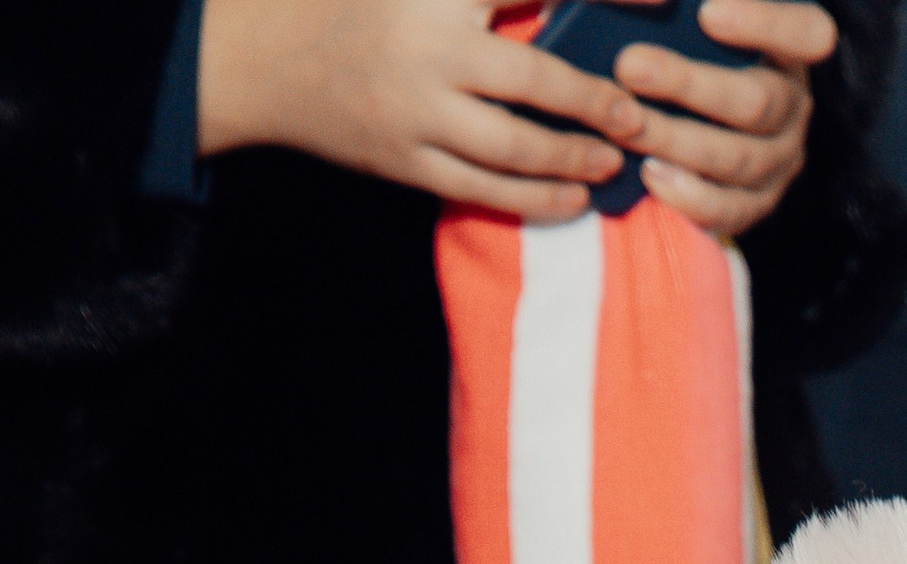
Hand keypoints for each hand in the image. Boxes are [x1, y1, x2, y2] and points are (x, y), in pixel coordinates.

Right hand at [200, 0, 650, 222]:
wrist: (267, 57)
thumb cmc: (359, 2)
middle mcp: (429, 46)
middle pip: (535, 76)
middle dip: (596, 100)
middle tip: (639, 113)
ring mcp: (416, 111)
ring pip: (514, 145)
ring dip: (573, 157)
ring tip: (611, 161)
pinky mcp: (405, 162)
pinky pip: (483, 191)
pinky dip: (535, 200)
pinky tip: (573, 201)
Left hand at [603, 0, 831, 237]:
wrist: (694, 108)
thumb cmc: (694, 41)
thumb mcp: (697, 14)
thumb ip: (679, 3)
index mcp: (793, 49)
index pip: (808, 32)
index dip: (764, 24)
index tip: (707, 13)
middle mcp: (795, 106)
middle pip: (758, 102)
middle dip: (688, 85)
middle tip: (628, 66)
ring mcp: (781, 160)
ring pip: (738, 158)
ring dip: (675, 140)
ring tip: (626, 123)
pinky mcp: (756, 203)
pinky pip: (730, 210)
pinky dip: (688, 196)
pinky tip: (648, 173)